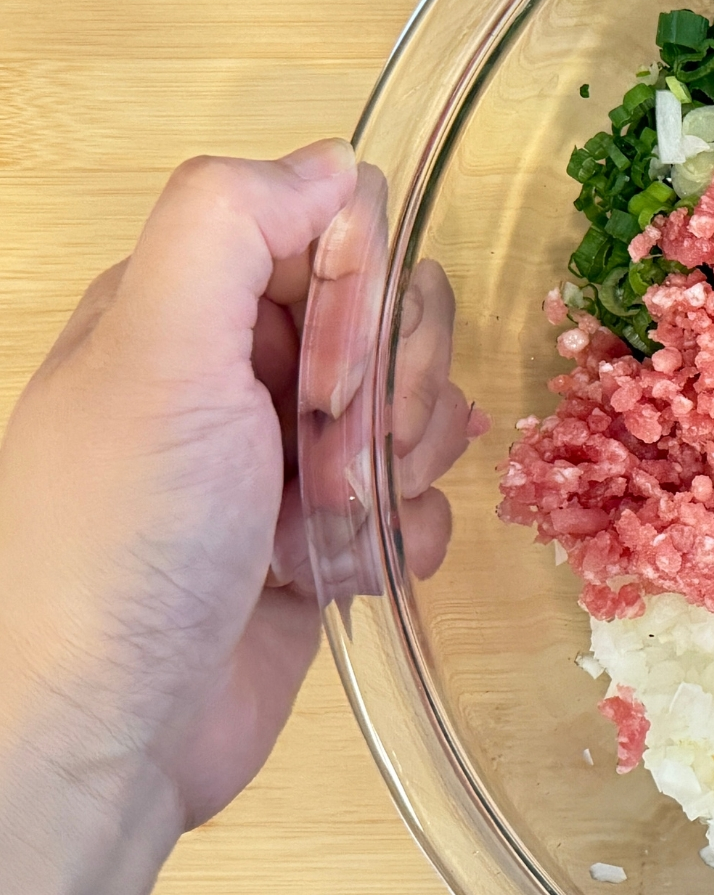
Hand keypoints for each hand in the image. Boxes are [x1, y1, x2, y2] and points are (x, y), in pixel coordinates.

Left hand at [0, 142, 475, 894]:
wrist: (108, 731)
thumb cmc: (122, 538)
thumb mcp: (154, 350)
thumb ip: (232, 224)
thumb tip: (336, 163)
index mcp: (193, 304)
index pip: (339, 230)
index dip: (361, 293)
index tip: (319, 372)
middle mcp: (243, 368)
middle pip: (398, 319)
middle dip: (390, 394)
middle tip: (328, 461)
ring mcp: (289, 457)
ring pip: (423, 412)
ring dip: (397, 472)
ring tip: (324, 529)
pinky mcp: (329, 537)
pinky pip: (421, 504)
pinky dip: (396, 541)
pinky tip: (339, 575)